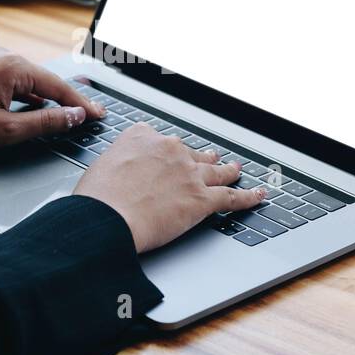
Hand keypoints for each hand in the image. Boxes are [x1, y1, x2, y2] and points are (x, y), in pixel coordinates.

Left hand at [0, 48, 103, 151]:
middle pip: (47, 82)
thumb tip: (73, 117)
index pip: (59, 87)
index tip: (100, 115)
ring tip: (68, 116)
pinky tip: (36, 111)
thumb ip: (45, 123)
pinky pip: (16, 83)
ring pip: (32, 83)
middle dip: (68, 101)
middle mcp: (5, 58)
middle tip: (91, 117)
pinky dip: (29, 98)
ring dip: (48, 100)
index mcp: (13, 67)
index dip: (82, 105)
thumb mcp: (5, 130)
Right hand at [73, 124, 265, 252]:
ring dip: (229, 170)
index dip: (166, 151)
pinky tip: (257, 196)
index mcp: (142, 137)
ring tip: (236, 170)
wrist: (106, 216)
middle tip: (209, 159)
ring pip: (216, 170)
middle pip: (191, 153)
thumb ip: (117, 164)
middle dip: (200, 158)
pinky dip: (248, 197)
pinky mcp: (201, 199)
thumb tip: (117, 175)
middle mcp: (169, 149)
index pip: (160, 139)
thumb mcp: (100, 166)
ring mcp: (188, 173)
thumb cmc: (97, 198)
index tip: (168, 155)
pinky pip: (231, 197)